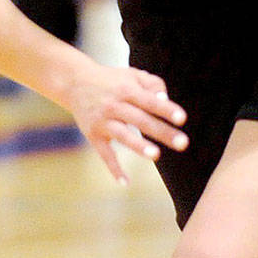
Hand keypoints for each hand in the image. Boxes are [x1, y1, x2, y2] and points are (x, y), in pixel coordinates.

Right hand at [64, 63, 188, 183]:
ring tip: (156, 155)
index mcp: (127, 90)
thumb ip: (153, 84)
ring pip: (123, 136)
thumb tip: (165, 100)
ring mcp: (102, 122)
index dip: (166, 110)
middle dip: (162, 132)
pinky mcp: (93, 135)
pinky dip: (113, 168)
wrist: (75, 83)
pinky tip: (125, 182)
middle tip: (183, 143)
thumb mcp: (133, 75)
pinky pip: (104, 154)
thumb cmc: (113, 80)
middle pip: (141, 120)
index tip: (182, 119)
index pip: (150, 101)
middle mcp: (114, 106)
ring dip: (139, 146)